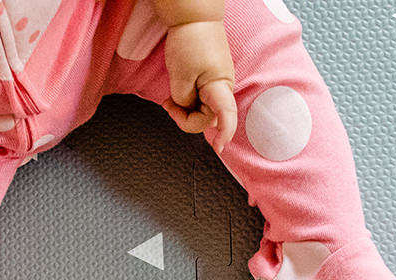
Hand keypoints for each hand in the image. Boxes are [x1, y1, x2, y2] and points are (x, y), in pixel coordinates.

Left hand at [162, 21, 237, 152]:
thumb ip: (183, 99)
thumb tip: (185, 107)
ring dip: (183, 108)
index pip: (226, 117)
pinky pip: (199, 98)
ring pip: (200, 109)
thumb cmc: (191, 40)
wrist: (194, 16)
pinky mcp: (209, 79)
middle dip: (185, 118)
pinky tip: (177, 92)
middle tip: (168, 105)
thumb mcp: (180, 76)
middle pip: (205, 118)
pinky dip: (186, 100)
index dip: (224, 134)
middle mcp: (222, 87)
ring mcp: (216, 83)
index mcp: (219, 87)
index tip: (218, 148)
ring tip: (170, 97)